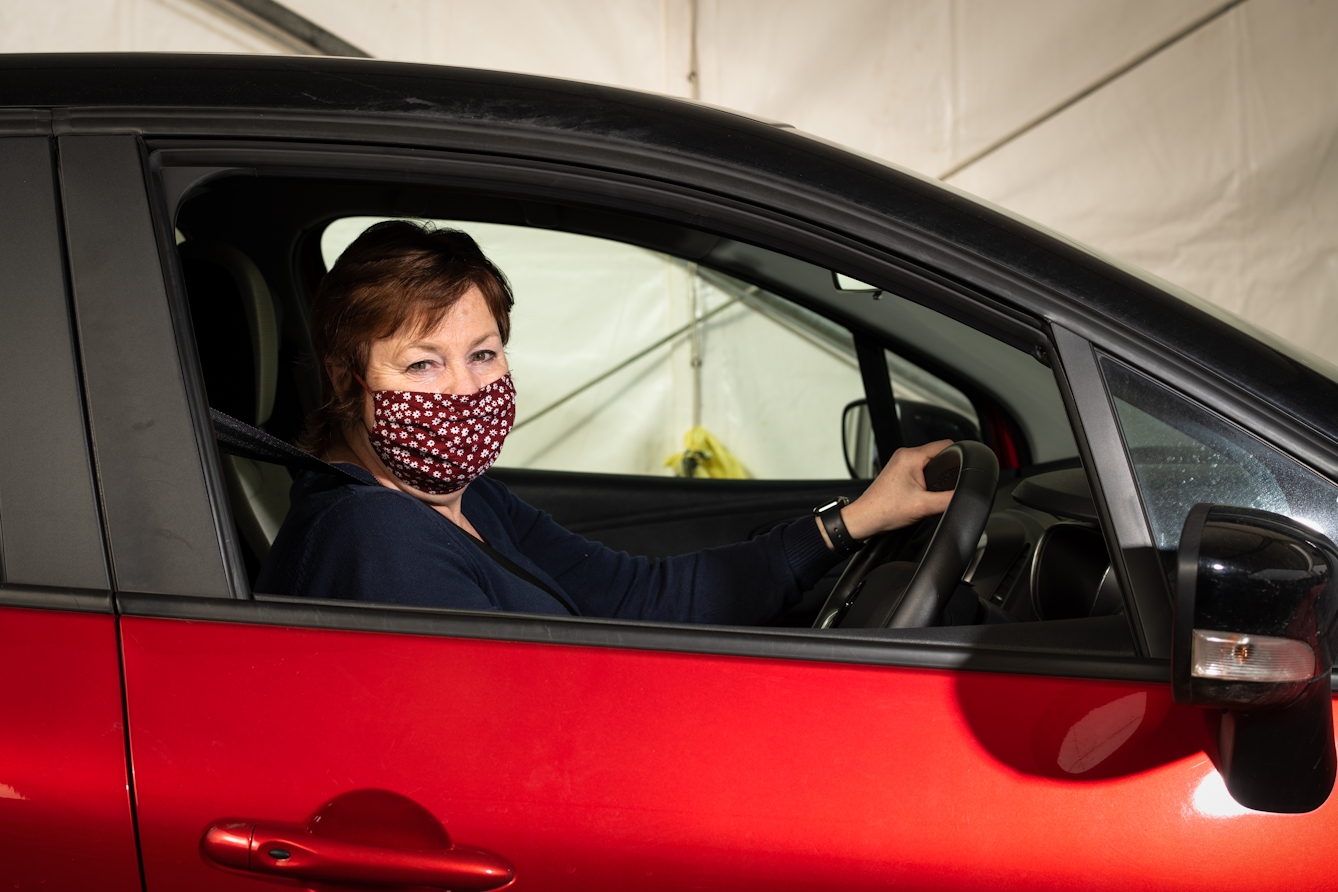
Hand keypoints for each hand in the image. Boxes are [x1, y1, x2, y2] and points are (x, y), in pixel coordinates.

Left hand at [819, 440, 955, 547]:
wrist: (865, 519)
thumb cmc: (883, 510)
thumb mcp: (924, 507)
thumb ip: (948, 500)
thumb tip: (965, 496)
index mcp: (911, 456)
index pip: (946, 444)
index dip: (959, 455)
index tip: (965, 468)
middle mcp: (905, 456)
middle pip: (939, 455)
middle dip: (947, 470)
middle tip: (946, 487)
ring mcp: (901, 464)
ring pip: (930, 464)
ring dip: (937, 478)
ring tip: (933, 493)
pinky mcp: (900, 473)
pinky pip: (921, 471)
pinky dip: (927, 482)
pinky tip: (925, 495)